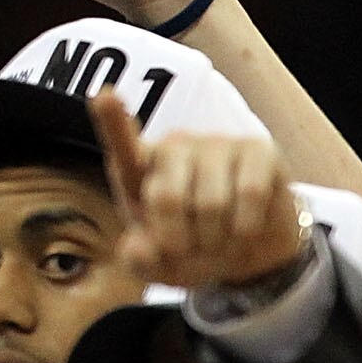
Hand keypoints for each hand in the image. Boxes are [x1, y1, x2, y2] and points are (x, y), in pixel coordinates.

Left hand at [90, 92, 305, 290]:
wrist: (248, 248)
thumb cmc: (193, 248)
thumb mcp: (160, 266)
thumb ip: (139, 262)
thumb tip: (137, 248)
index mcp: (140, 168)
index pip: (122, 142)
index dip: (112, 119)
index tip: (105, 96)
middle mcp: (174, 146)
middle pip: (167, 197)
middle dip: (179, 241)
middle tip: (190, 250)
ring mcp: (216, 143)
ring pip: (211, 204)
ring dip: (215, 240)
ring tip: (217, 240)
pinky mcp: (256, 150)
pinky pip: (249, 194)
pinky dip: (245, 229)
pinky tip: (244, 230)